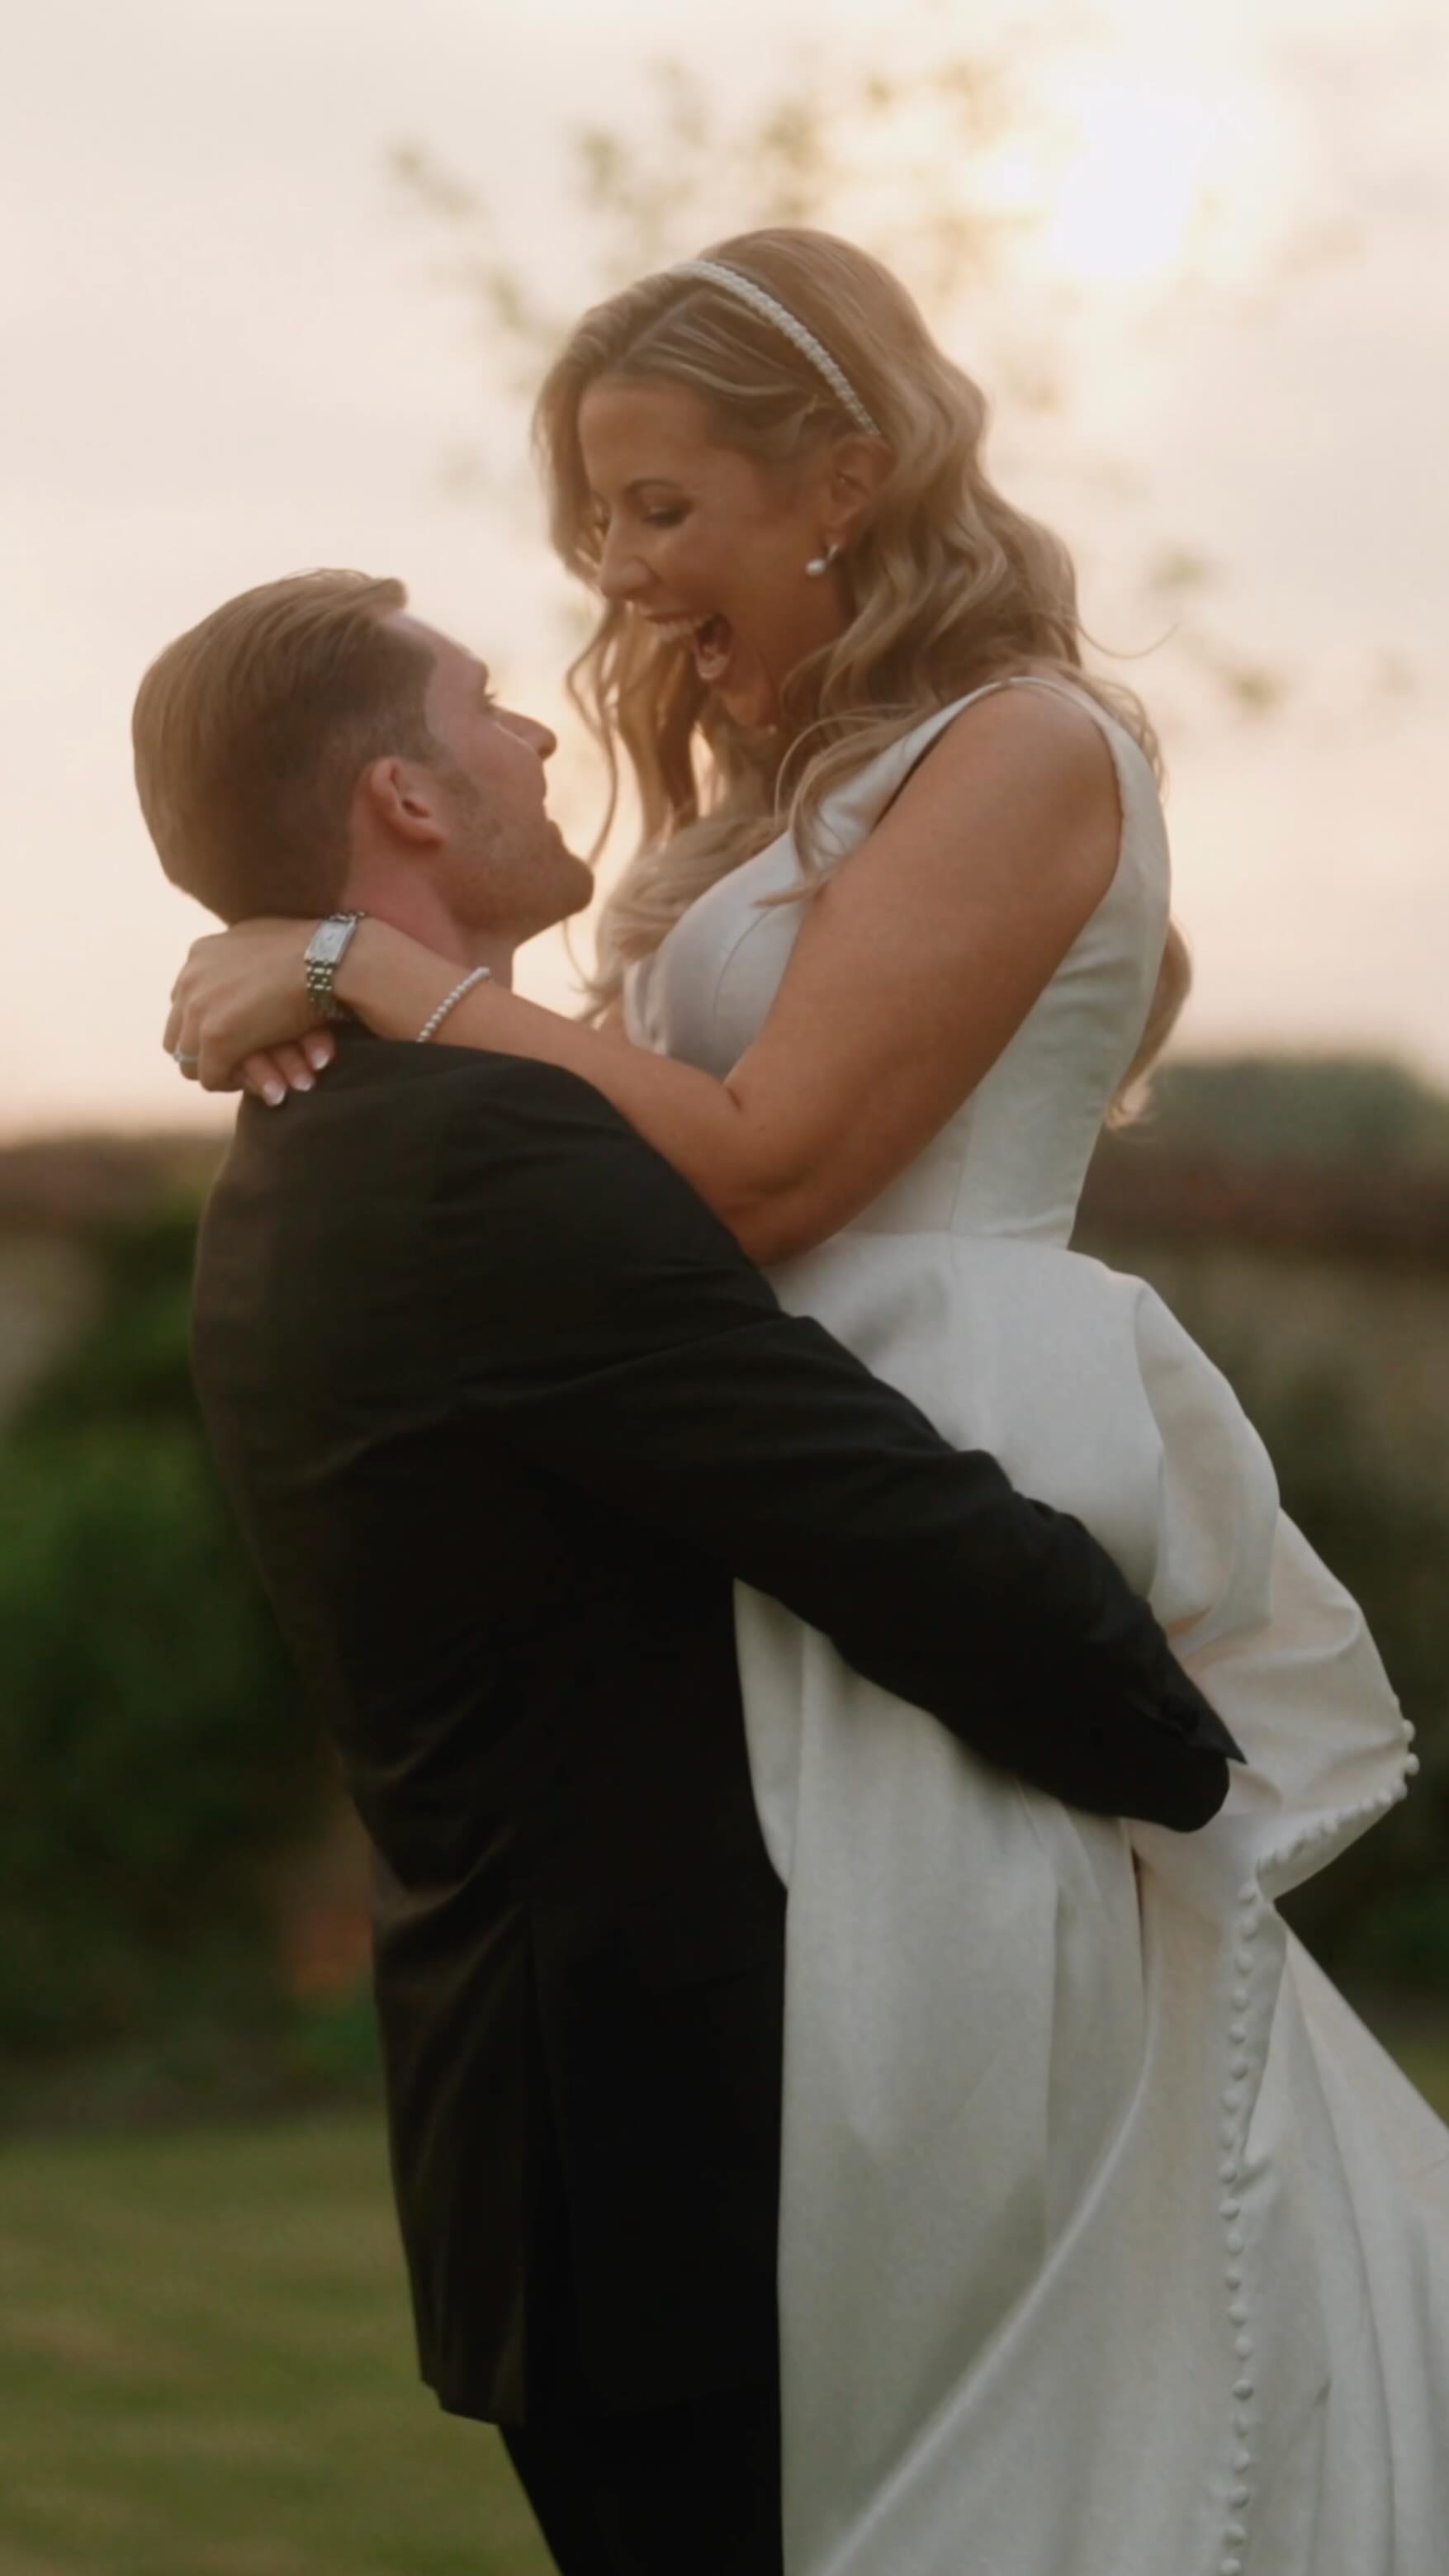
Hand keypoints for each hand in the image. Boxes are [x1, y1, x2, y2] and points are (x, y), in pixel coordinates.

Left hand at [164, 920, 337, 1096]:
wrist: (332, 960)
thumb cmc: (317, 956)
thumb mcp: (268, 946)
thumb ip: (246, 962)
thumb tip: (249, 977)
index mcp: (201, 953)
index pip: (186, 1003)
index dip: (209, 1027)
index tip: (240, 1040)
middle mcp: (191, 978)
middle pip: (179, 1034)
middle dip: (207, 1055)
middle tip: (239, 1068)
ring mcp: (199, 1008)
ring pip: (190, 1060)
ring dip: (223, 1072)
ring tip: (256, 1080)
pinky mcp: (216, 1038)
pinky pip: (212, 1078)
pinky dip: (236, 1085)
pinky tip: (266, 1084)